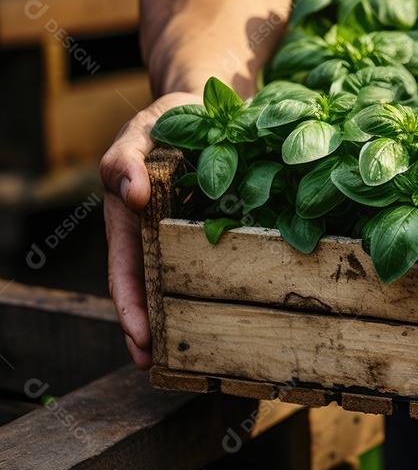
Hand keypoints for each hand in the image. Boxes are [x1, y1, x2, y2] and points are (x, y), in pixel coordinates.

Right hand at [100, 92, 200, 368]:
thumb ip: (126, 158)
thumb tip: (129, 194)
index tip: (140, 343)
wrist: (213, 102)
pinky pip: (221, 263)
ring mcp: (191, 234)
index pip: (126, 274)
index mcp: (132, 221)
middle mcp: (159, 234)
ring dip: (186, 319)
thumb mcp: (142, 130)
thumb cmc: (170, 116)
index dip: (131, 310)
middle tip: (161, 368)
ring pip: (185, 284)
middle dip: (153, 330)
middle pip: (152, 291)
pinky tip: (240, 309)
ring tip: (200, 357)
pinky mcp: (225, 227)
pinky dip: (223, 288)